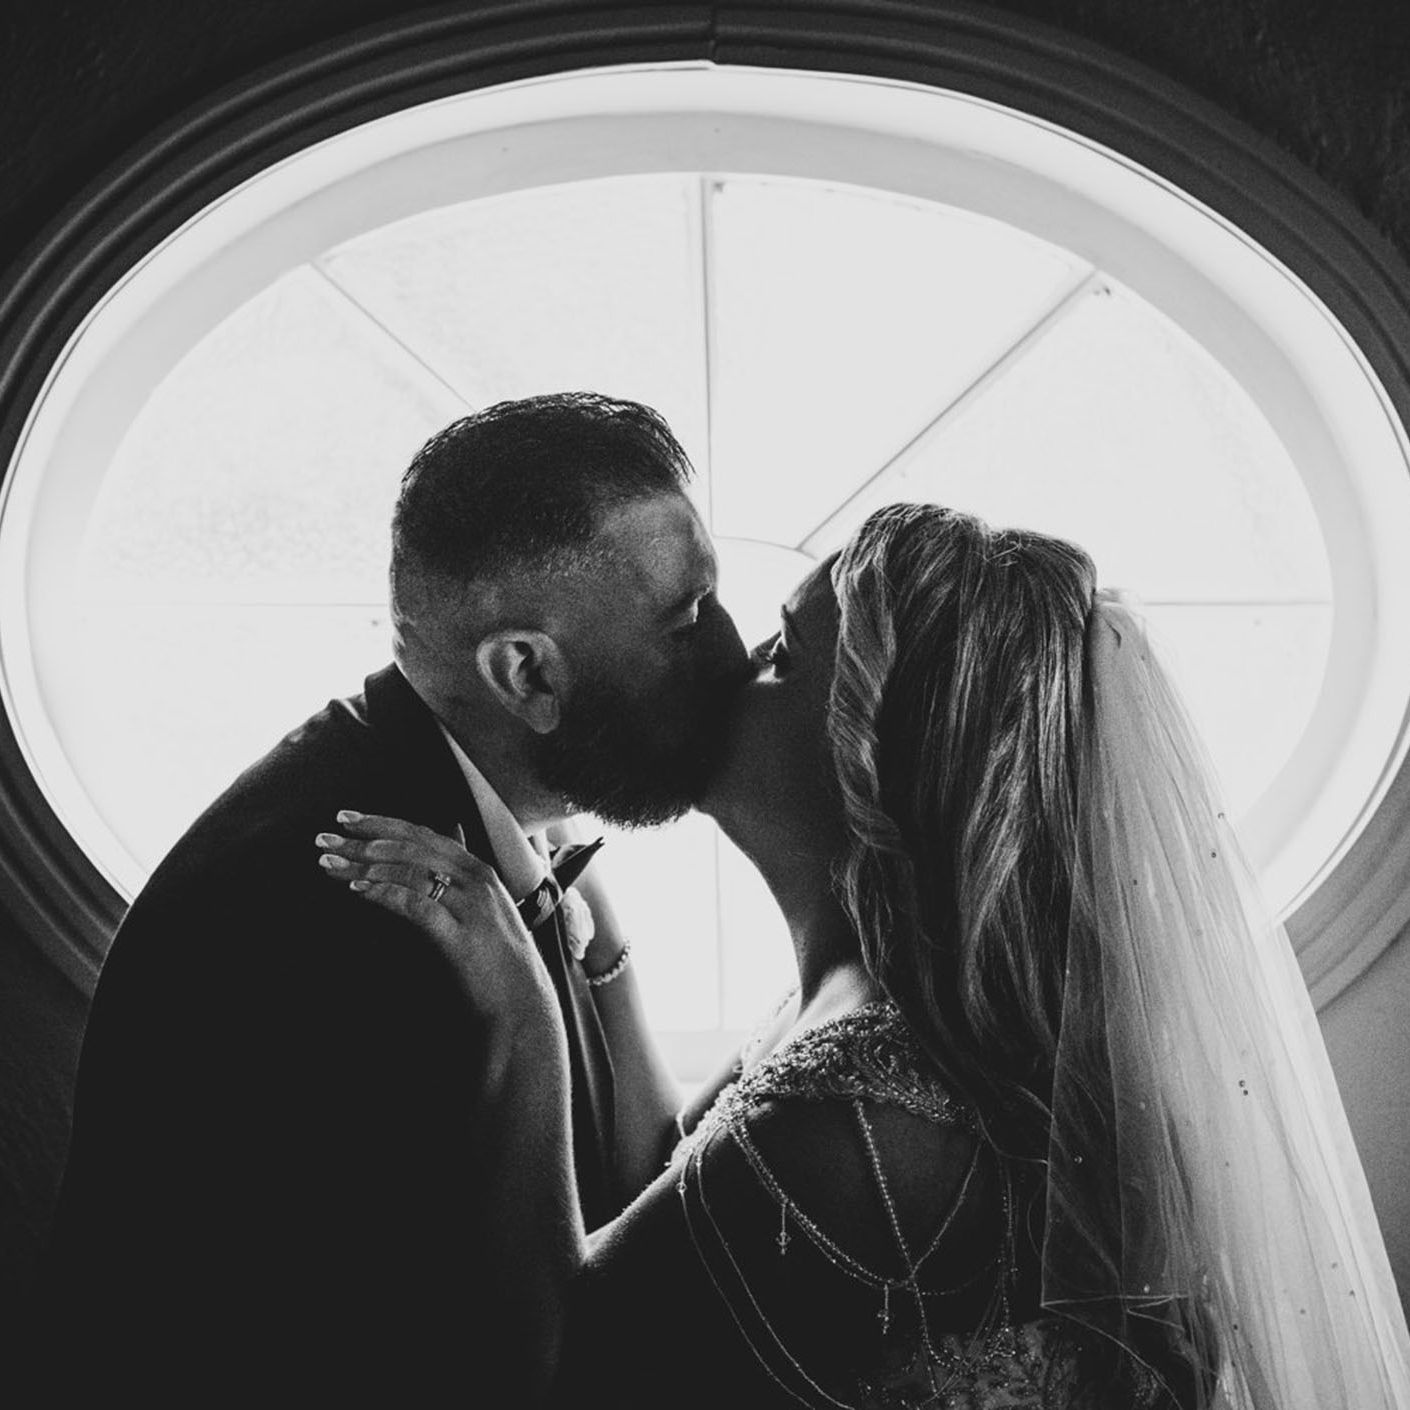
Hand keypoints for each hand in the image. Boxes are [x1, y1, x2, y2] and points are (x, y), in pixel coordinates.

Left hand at [315, 811, 555, 1034]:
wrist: (522, 1003)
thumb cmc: (499, 957)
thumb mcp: (485, 902)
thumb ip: (464, 866)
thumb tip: (453, 828)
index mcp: (478, 870)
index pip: (423, 834)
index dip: (382, 823)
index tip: (347, 819)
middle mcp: (476, 880)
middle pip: (412, 848)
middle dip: (363, 840)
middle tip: (324, 840)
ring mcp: (471, 906)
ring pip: (411, 871)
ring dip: (364, 866)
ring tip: (330, 866)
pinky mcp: (460, 936)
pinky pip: (417, 904)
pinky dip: (385, 893)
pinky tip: (358, 891)